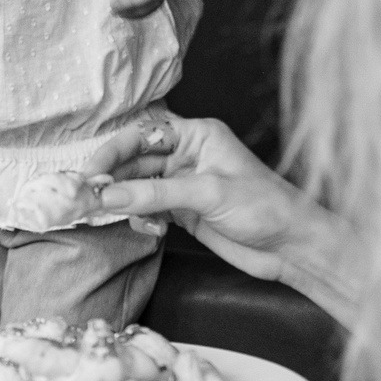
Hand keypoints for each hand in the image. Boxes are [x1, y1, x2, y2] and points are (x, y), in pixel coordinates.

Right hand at [75, 116, 360, 322]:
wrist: (292, 247)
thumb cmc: (264, 207)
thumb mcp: (207, 194)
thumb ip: (155, 194)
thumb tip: (107, 195)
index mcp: (197, 135)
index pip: (144, 134)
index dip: (114, 150)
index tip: (91, 173)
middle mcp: (187, 155)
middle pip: (135, 160)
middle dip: (112, 179)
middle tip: (88, 198)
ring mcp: (184, 184)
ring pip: (138, 187)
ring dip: (124, 201)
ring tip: (112, 215)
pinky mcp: (183, 211)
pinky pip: (148, 209)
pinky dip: (140, 218)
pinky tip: (149, 229)